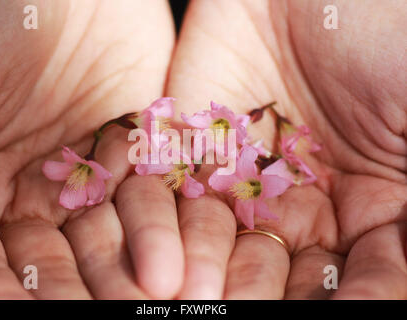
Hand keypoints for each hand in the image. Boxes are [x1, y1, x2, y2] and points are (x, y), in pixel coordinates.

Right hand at [0, 0, 180, 298]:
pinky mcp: (141, 141)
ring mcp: (91, 165)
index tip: (14, 310)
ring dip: (126, 269)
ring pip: (110, 233)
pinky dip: (162, 228)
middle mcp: (34, 185)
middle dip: (75, 292)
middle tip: (101, 316)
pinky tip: (170, 265)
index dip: (1, 290)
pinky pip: (153, 193)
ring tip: (149, 296)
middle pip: (56, 257)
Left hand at [163, 0, 405, 298]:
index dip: (353, 296)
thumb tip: (400, 270)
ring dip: (204, 269)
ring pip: (218, 239)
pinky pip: (170, 190)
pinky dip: (161, 224)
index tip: (347, 310)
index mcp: (369, 202)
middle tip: (238, 312)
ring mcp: (242, 170)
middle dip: (261, 295)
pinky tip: (158, 256)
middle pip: (277, 266)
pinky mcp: (191, 138)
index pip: (354, 273)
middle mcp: (302, 196)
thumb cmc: (393, 36)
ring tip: (193, 296)